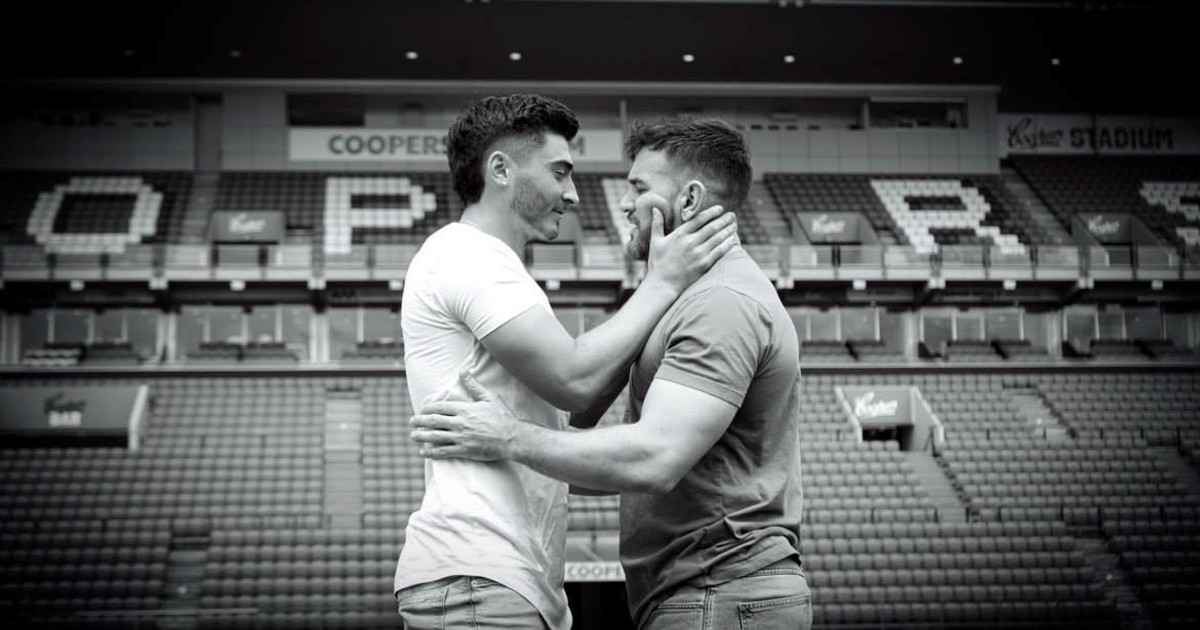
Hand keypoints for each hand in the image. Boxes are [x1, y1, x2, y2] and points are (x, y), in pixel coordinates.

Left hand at [409, 371, 525, 460]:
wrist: (511, 438)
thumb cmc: (501, 417)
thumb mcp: (488, 398)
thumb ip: (474, 385)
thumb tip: (463, 371)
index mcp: (464, 409)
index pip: (440, 407)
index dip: (428, 408)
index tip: (423, 409)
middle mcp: (460, 423)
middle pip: (433, 422)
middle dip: (420, 421)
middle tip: (411, 422)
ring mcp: (461, 438)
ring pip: (435, 437)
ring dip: (422, 436)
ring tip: (413, 436)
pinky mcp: (464, 451)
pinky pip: (443, 452)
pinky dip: (432, 452)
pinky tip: (424, 452)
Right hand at [644, 203, 738, 293]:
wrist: (663, 284)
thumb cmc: (658, 263)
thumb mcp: (655, 242)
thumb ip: (656, 224)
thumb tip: (655, 209)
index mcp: (679, 235)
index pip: (699, 219)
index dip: (711, 212)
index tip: (720, 208)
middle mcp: (690, 242)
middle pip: (712, 227)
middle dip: (723, 220)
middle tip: (732, 215)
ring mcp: (698, 254)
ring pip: (717, 238)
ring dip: (728, 230)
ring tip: (734, 225)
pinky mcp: (704, 265)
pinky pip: (719, 252)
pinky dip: (727, 244)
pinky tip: (733, 240)